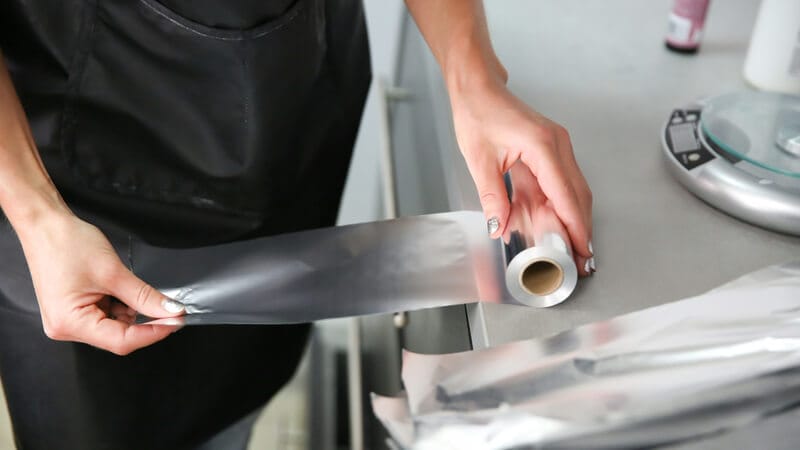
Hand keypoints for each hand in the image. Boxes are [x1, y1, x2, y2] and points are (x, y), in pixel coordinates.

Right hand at [17, 212, 184, 354]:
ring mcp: (69, 320)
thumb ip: (144, 296)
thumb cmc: (65, 243)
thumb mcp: (113, 272)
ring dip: (131, 310)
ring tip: (129, 286)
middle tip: (169, 307)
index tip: (176, 322)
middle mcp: (66, 327)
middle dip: (144, 321)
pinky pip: (106, 315)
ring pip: (115, 325)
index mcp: (70, 323)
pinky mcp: (74, 310)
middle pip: (118, 336)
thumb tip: (170, 311)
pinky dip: (120, 304)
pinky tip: (120, 288)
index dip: (153, 333)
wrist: (45, 224)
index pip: (122, 341)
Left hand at [450, 80, 593, 274]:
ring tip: (572, 247)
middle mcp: (558, 145)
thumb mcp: (479, 160)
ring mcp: (558, 146)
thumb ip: (493, 197)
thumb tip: (499, 227)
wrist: (478, 89)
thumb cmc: (478, 114)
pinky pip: (562, 182)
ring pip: (574, 189)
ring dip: (574, 218)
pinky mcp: (552, 149)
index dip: (575, 226)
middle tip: (581, 259)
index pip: (566, 194)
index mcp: (542, 146)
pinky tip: (556, 223)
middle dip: (582, 228)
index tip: (581, 249)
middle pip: (579, 194)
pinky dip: (562, 204)